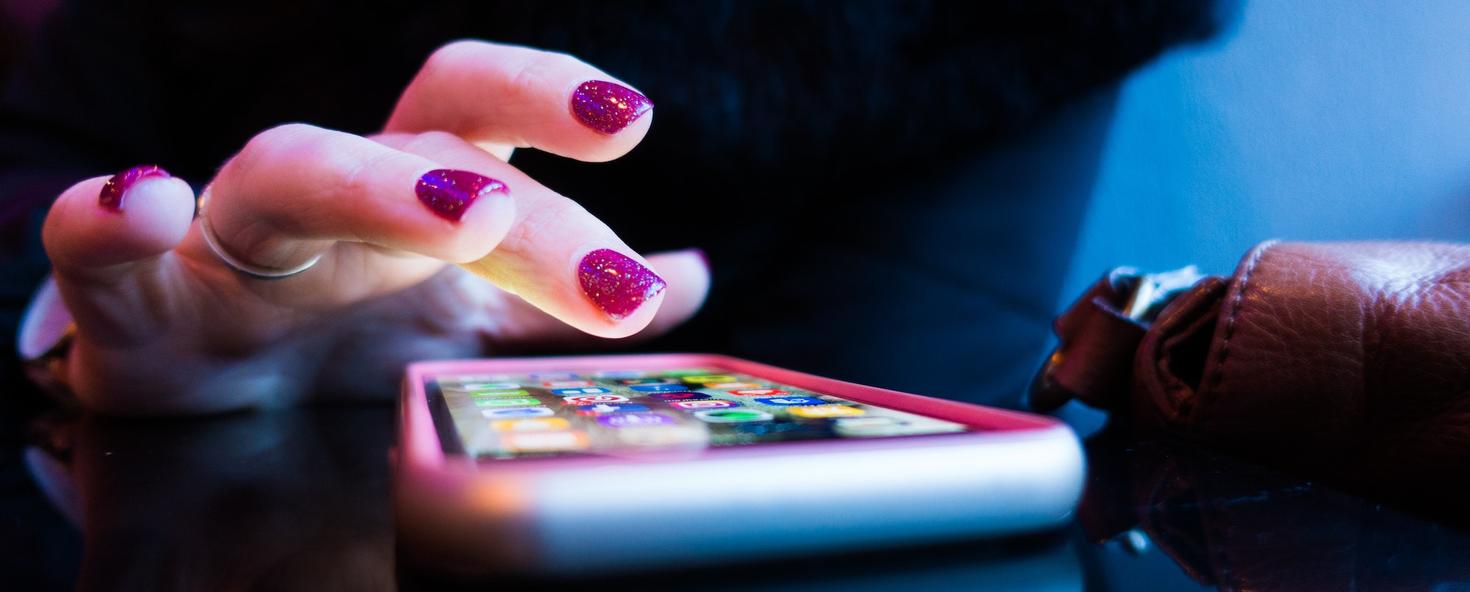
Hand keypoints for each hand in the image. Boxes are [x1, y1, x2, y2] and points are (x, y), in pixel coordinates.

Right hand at [39, 41, 708, 413]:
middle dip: (522, 192)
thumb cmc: (345, 325)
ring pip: (289, 171)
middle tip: (608, 269)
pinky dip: (110, 220)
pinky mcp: (134, 296)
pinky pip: (99, 243)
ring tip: (469, 214)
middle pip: (420, 142)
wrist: (203, 378)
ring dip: (376, 185)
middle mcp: (336, 197)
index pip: (479, 114)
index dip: (548, 98)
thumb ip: (564, 293)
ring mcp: (234, 239)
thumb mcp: (466, 313)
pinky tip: (142, 206)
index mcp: (416, 195)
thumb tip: (687, 274)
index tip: (633, 115)